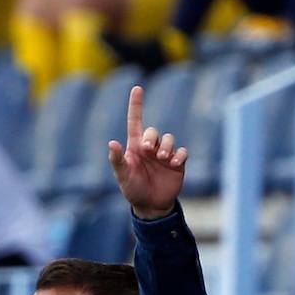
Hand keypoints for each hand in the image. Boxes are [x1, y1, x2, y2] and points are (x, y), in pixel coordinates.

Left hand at [108, 85, 186, 219]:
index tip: (137, 88)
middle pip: (154, 131)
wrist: (151, 206)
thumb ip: (118, 160)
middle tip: (149, 151)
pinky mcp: (177, 164)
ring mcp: (165, 156)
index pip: (136, 121)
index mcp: (136, 147)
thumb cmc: (133, 189)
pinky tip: (174, 163)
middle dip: (152, 137)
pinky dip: (180, 155)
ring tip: (162, 158)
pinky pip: (182, 152)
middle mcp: (151, 148)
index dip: (136, 105)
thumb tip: (112, 143)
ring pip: (169, 139)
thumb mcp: (122, 176)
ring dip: (166, 146)